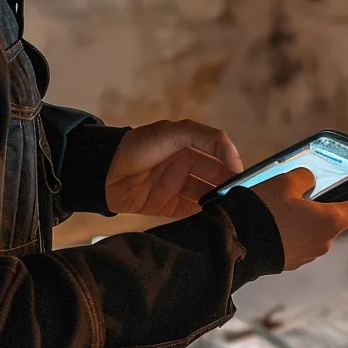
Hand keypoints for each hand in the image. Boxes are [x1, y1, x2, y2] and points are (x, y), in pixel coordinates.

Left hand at [104, 120, 243, 218]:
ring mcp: (179, 187)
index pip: (220, 152)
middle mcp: (187, 165)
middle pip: (217, 175)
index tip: (240, 174)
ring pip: (209, 194)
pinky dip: (206, 214)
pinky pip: (194, 211)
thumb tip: (232, 157)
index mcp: (190, 145)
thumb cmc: (138, 146)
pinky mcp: (170, 206)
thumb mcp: (172, 132)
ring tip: (232, 207)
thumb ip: (204, 136)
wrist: (105, 173)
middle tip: (242, 194)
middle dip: (230, 183)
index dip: (232, 162)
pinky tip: (217, 216)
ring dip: (220, 200)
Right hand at [250, 168, 347, 269]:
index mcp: (331, 221)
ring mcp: (307, 255)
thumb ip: (304, 177)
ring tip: (280, 205)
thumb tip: (309, 182)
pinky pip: (297, 241)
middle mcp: (324, 242)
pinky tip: (271, 221)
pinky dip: (290, 231)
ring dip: (304, 218)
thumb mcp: (285, 181)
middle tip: (303, 190)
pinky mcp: (290, 262)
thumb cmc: (264, 211)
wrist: (235, 245)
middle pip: (334, 219)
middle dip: (322, 204)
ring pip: (314, 230)